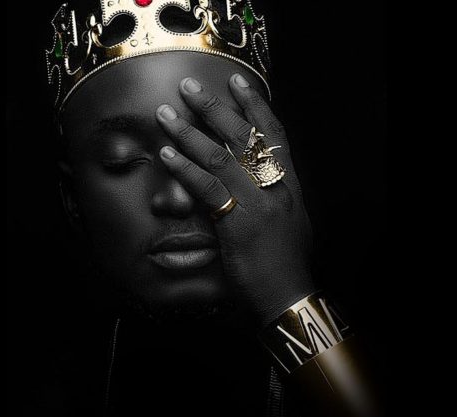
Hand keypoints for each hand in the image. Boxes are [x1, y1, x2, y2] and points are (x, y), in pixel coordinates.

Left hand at [156, 73, 314, 328]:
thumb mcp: (284, 224)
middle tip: (188, 86)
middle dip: (214, 107)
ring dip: (190, 132)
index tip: (236, 80)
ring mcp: (259, 203)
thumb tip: (242, 185)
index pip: (274, 134)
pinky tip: (167, 154)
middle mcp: (276, 187)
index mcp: (289, 185)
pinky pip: (208, 188)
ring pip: (221, 156)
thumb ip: (265, 199)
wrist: (290, 297)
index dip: (255, 105)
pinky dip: (185, 168)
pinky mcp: (240, 223)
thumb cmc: (284, 265)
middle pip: (244, 136)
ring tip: (165, 114)